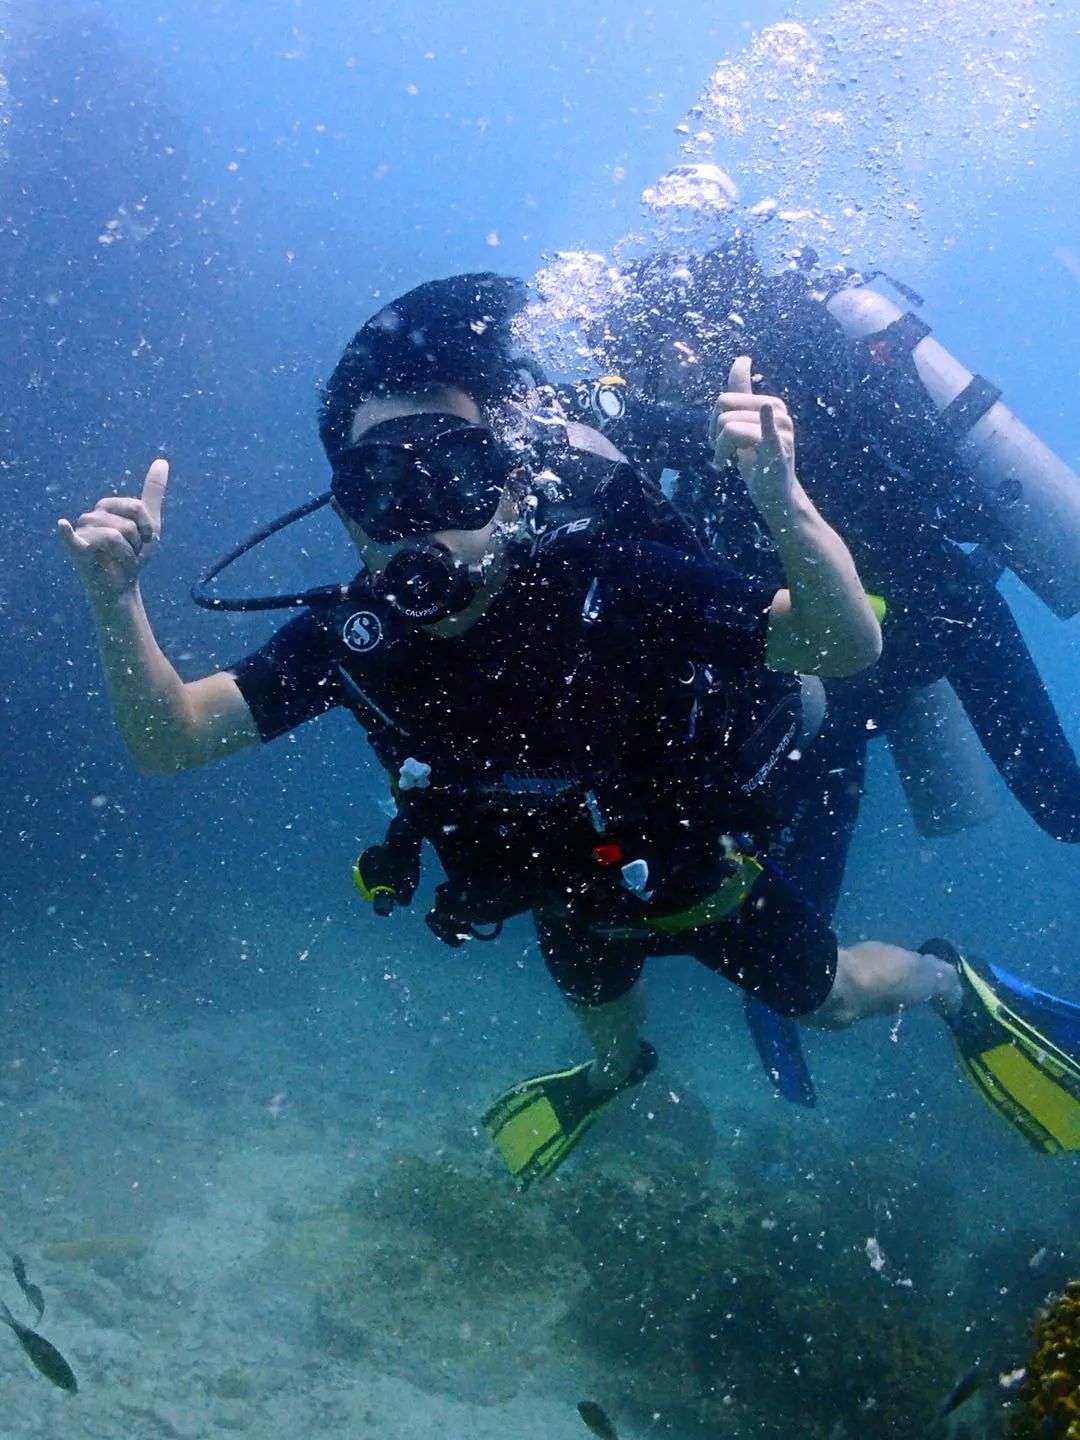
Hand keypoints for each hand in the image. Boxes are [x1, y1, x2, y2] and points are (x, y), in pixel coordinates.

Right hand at [58, 459, 168, 603]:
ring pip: (116, 536)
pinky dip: (68, 533)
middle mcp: (92, 515)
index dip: (146, 530)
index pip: (137, 507)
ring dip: (127, 555)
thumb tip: (162, 461)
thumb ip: (152, 491)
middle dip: (137, 543)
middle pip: (128, 523)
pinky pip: (74, 538)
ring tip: (119, 560)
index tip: (142, 541)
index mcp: (107, 506)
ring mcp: (83, 531)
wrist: (123, 585)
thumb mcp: (148, 522)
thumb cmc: (133, 553)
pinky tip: (63, 525)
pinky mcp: (77, 549)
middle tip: (130, 553)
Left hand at [709, 356, 796, 510]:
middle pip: (723, 409)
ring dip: (720, 451)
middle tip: (723, 452)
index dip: (716, 415)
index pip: (734, 388)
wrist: (775, 495)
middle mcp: (777, 410)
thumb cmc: (758, 460)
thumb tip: (742, 360)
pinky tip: (767, 409)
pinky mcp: (778, 449)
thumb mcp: (746, 425)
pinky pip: (766, 431)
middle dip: (714, 434)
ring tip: (730, 462)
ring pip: (727, 428)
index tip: (718, 432)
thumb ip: (741, 398)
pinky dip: (765, 421)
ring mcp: (780, 429)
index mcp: (770, 403)